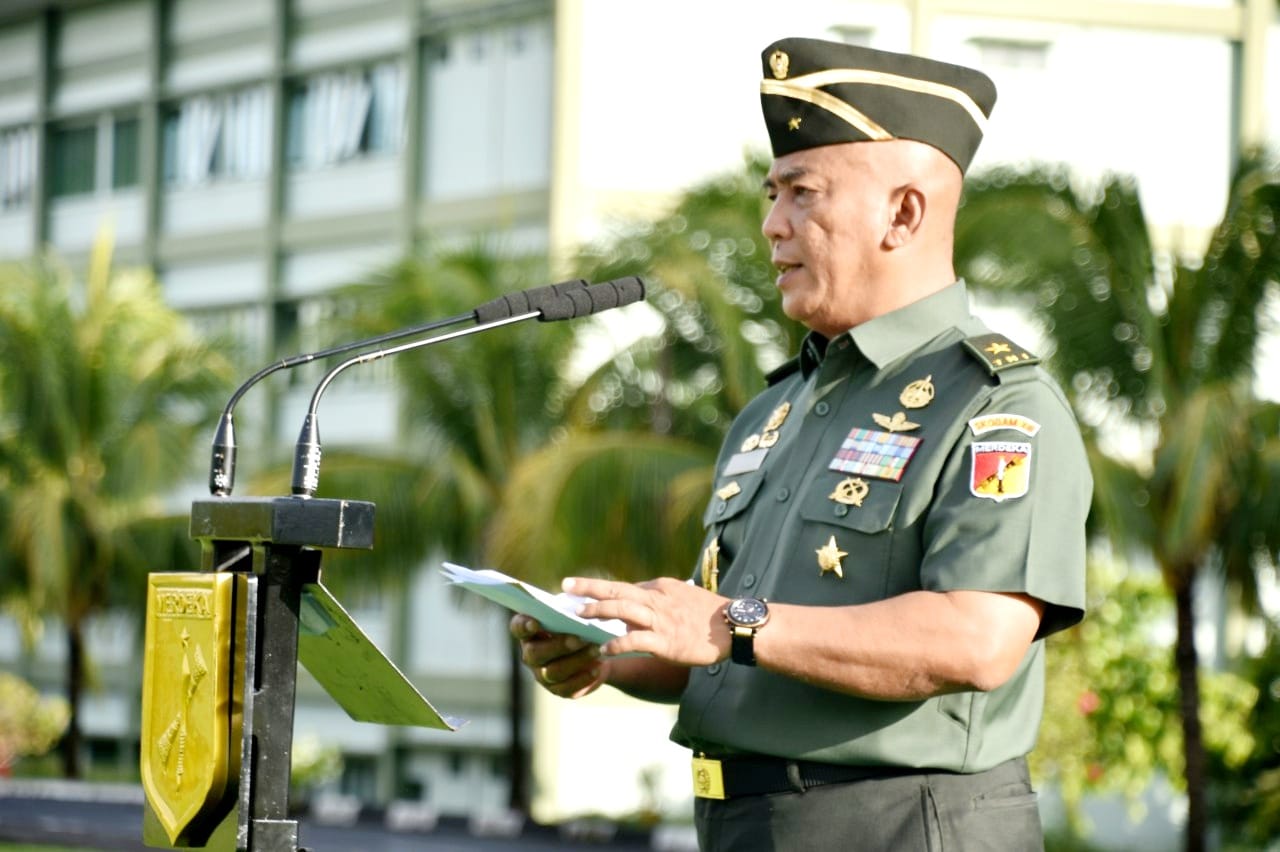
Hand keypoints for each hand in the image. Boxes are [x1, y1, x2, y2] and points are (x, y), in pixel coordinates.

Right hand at [510, 614, 606, 698]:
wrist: (596, 651)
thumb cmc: (580, 625)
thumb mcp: (573, 614)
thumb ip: (568, 611)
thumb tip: (575, 609)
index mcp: (530, 631)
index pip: (518, 628)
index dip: (523, 626)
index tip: (535, 623)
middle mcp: (531, 654)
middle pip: (535, 653)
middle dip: (558, 645)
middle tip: (579, 638)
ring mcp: (542, 674)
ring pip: (553, 672)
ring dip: (576, 661)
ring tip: (595, 650)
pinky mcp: (558, 689)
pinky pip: (567, 688)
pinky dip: (583, 678)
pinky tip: (597, 668)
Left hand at [566, 577, 730, 665]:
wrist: (734, 626)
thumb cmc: (709, 614)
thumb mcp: (682, 596)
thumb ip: (657, 600)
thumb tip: (631, 608)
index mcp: (660, 588)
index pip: (624, 587)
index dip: (600, 588)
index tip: (579, 588)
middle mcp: (657, 600)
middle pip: (617, 591)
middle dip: (589, 589)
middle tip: (566, 587)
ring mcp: (661, 620)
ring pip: (623, 610)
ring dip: (598, 611)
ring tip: (577, 615)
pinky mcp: (666, 642)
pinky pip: (635, 640)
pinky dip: (617, 643)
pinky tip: (602, 648)